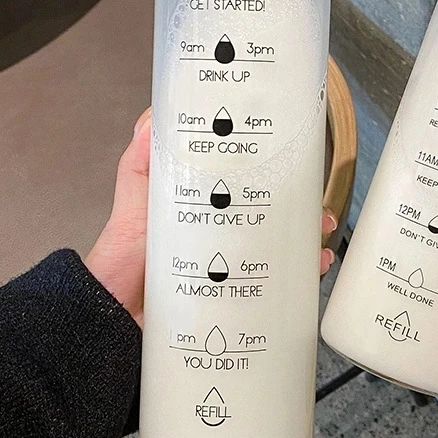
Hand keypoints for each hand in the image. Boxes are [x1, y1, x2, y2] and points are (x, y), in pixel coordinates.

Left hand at [86, 108, 339, 326]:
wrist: (117, 317)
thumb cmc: (123, 257)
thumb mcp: (134, 199)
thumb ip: (140, 163)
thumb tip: (153, 120)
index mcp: (201, 200)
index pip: (240, 175)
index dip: (268, 162)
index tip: (291, 148)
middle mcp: (221, 228)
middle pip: (270, 206)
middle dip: (298, 199)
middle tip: (314, 195)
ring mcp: (231, 260)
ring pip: (280, 240)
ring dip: (306, 232)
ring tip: (320, 227)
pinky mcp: (237, 291)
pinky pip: (278, 280)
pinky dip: (301, 271)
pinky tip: (313, 263)